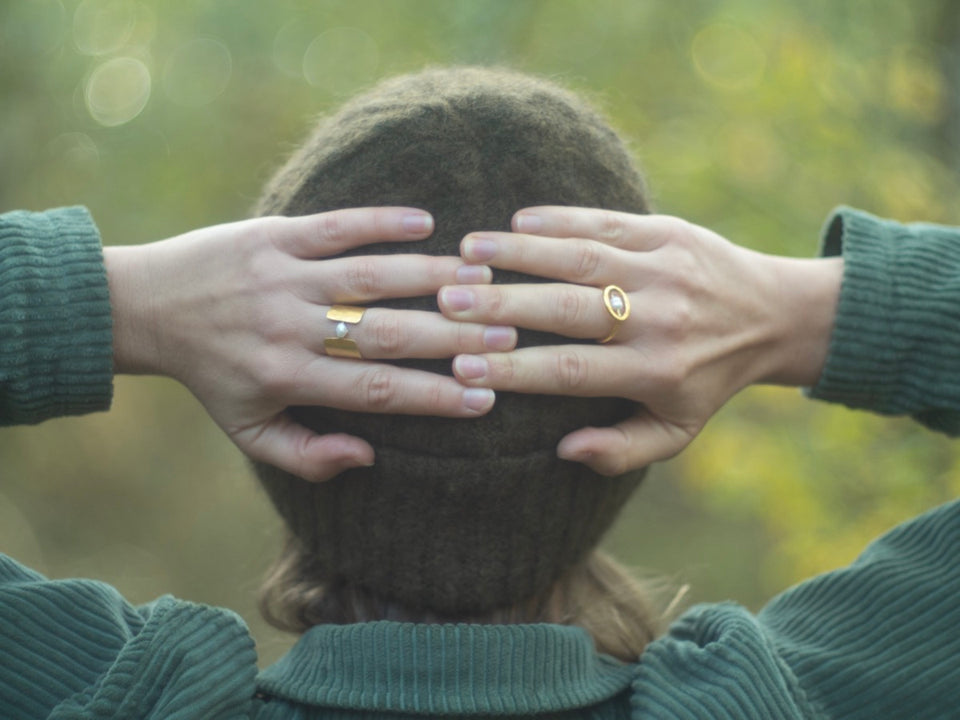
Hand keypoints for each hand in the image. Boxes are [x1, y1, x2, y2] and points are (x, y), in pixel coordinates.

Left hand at [104, 207, 514, 480]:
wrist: (147, 307)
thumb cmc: (213, 376)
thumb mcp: (249, 432)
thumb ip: (305, 457)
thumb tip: (368, 457)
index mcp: (287, 378)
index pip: (375, 391)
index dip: (433, 396)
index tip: (484, 398)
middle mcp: (289, 327)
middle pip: (383, 333)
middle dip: (450, 336)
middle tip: (506, 335)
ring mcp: (282, 276)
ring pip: (368, 276)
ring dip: (430, 275)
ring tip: (484, 278)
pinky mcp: (273, 235)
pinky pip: (334, 226)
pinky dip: (381, 222)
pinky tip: (426, 223)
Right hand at [438, 207, 841, 474]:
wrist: (775, 315)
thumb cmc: (709, 379)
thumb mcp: (678, 431)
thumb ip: (623, 451)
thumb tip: (565, 450)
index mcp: (656, 372)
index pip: (572, 371)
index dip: (514, 370)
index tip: (462, 368)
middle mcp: (659, 319)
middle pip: (568, 310)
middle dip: (502, 305)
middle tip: (446, 301)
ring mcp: (664, 269)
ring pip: (582, 258)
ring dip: (520, 253)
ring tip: (467, 251)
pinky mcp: (669, 232)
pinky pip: (607, 223)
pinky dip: (561, 220)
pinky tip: (518, 222)